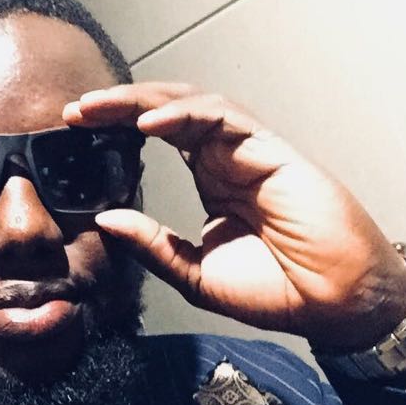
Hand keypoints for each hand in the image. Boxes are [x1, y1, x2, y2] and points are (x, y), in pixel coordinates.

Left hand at [63, 82, 405, 350]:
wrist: (329, 303)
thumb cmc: (274, 289)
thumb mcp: (195, 273)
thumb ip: (153, 245)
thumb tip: (106, 219)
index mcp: (212, 181)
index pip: (159, 139)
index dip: (118, 129)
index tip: (77, 131)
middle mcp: (227, 158)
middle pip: (167, 113)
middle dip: (119, 106)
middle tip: (75, 110)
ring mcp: (248, 150)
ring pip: (191, 105)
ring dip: (142, 101)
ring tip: (97, 107)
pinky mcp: (270, 150)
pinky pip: (223, 118)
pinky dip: (184, 116)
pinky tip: (148, 125)